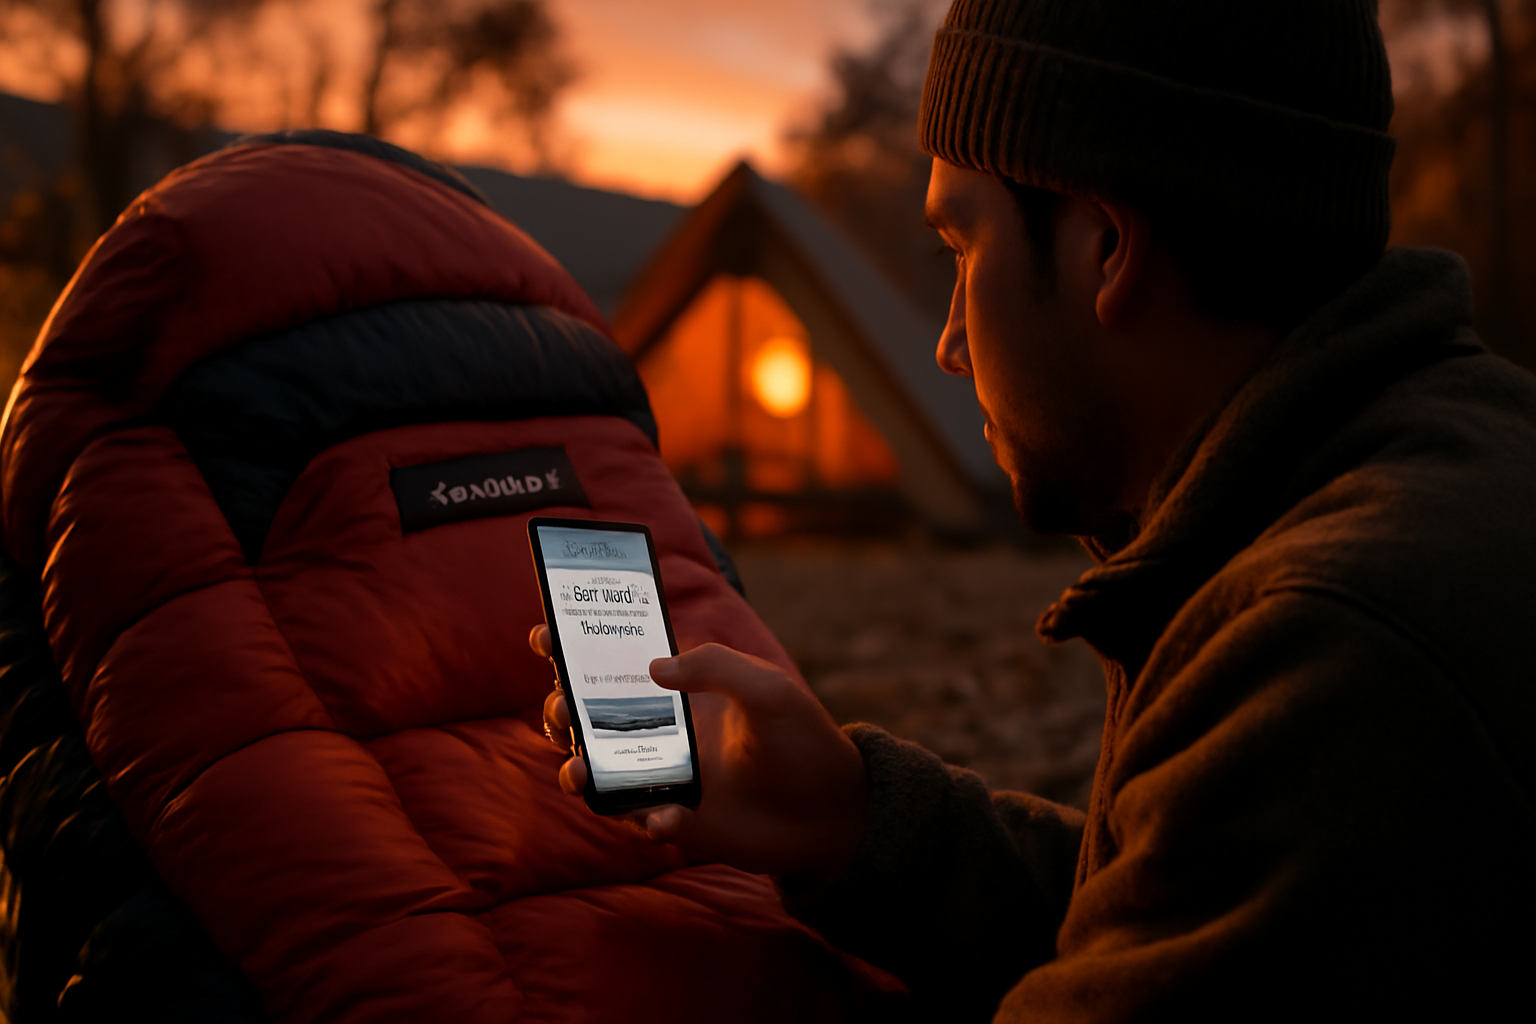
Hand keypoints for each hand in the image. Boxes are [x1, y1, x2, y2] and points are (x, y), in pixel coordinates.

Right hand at [529, 625, 866, 884]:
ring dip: (577, 769)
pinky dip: (646, 819)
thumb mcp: (768, 690)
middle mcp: (661, 734)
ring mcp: (664, 780)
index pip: (614, 667)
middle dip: (561, 711)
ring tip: (580, 769)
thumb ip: (716, 667)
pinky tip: (671, 817)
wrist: (835, 812)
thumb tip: (653, 667)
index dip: (573, 651)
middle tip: (564, 707)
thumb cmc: (803, 740)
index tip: (544, 635)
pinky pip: (640, 821)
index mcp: (678, 693)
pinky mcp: (677, 823)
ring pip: (596, 772)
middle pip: (587, 720)